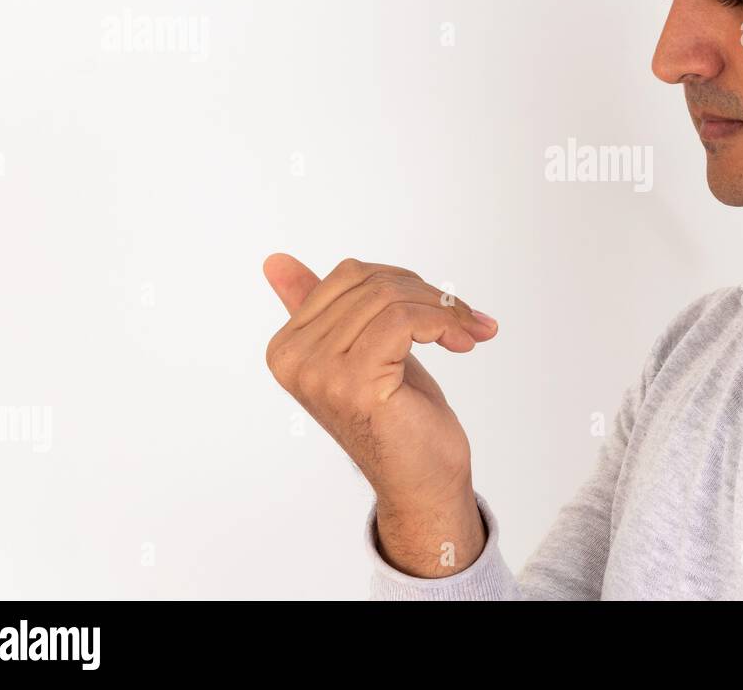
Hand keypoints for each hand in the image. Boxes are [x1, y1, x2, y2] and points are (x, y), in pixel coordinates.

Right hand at [262, 254, 496, 530]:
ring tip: (467, 332)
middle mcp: (294, 360)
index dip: (402, 281)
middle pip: (371, 284)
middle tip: (465, 319)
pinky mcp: (354, 384)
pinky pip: (403, 321)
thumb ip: (322, 310)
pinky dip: (443, 323)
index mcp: (286, 347)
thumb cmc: (399, 415)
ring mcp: (320, 374)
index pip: (348, 275)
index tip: (441, 305)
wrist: (422, 481)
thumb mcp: (363, 348)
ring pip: (390, 299)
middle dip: (428, 295)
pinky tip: (463, 343)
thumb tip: (275, 261)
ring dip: (443, 310)